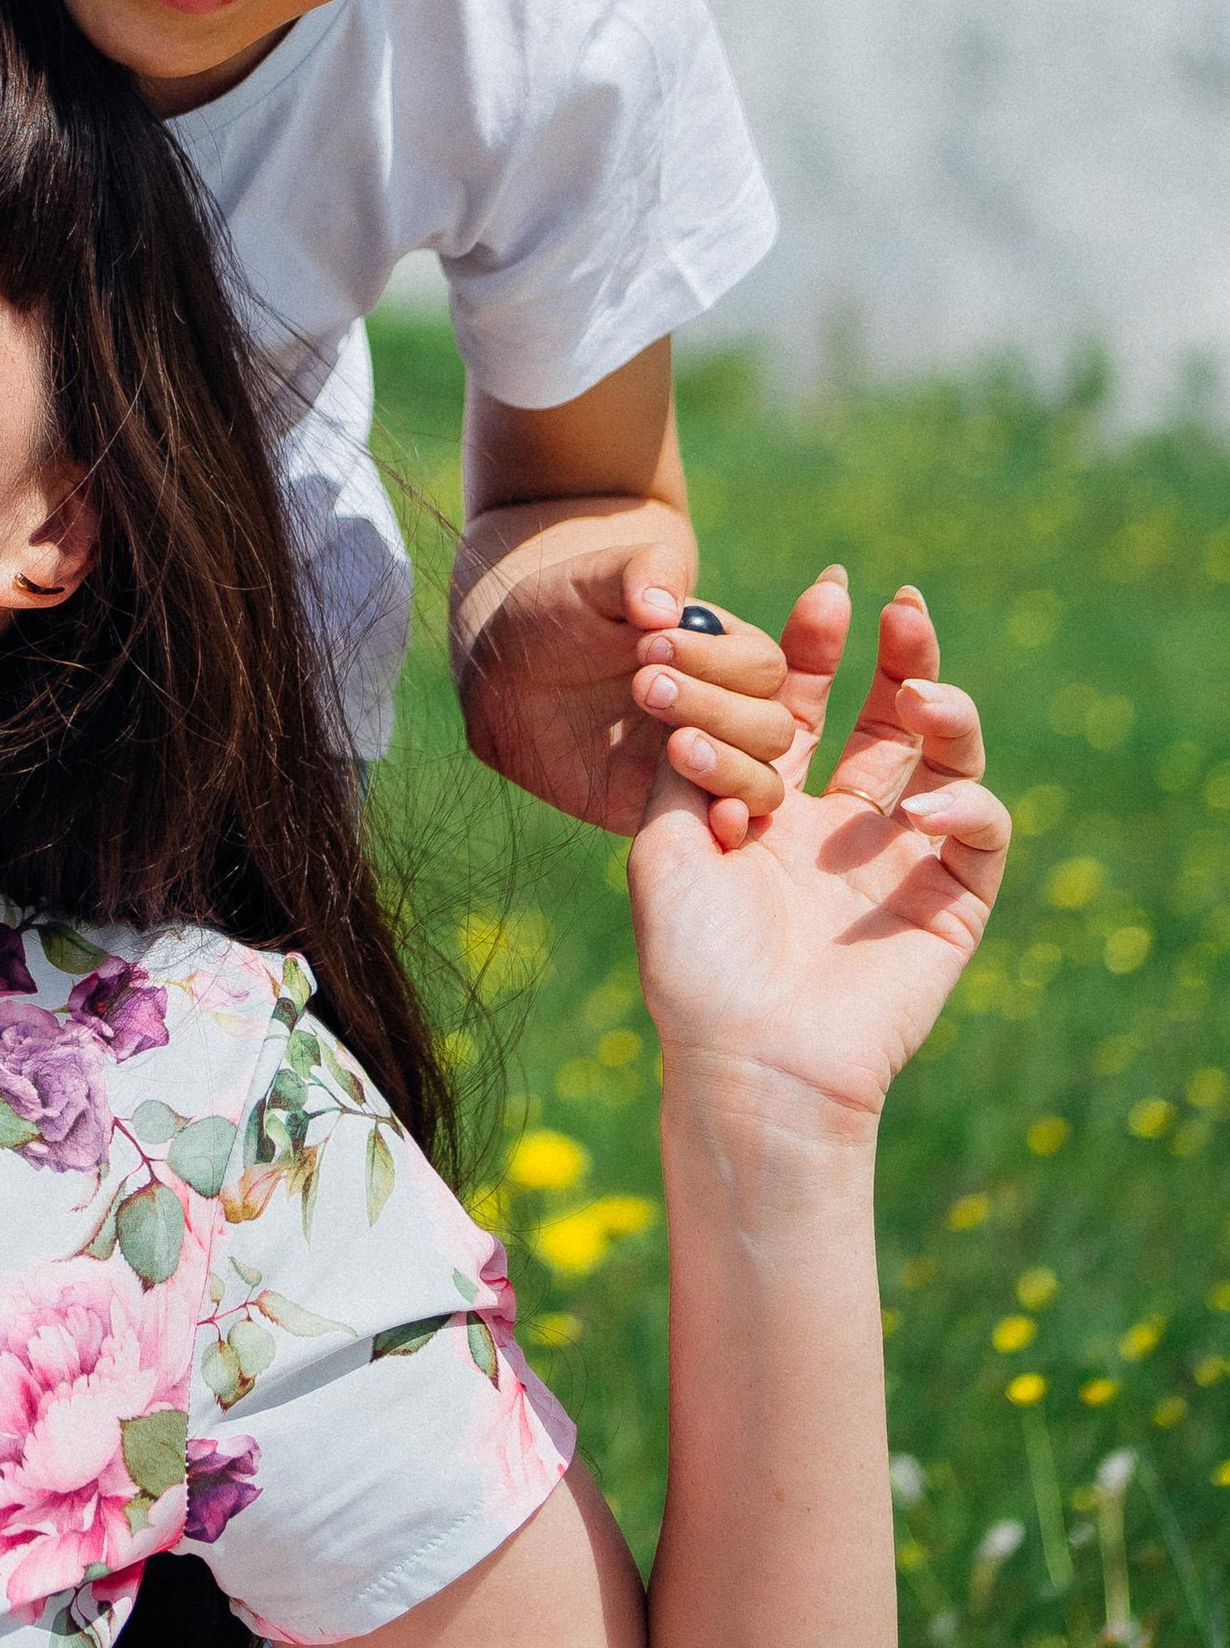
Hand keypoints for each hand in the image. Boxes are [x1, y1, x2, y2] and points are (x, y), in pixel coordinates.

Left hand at [454, 502, 801, 843]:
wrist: (507, 675)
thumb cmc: (561, 614)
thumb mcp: (595, 578)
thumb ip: (641, 572)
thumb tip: (667, 608)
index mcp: (725, 653)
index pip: (761, 666)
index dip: (716, 660)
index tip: (648, 644)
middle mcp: (729, 710)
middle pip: (772, 725)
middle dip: (715, 706)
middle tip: (642, 685)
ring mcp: (706, 763)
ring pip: (761, 780)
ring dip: (726, 763)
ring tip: (672, 744)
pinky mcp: (675, 808)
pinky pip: (723, 829)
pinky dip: (728, 821)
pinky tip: (710, 812)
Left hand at [629, 579, 1007, 1130]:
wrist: (747, 1058)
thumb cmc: (694, 959)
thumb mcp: (665, 840)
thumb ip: (686, 753)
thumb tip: (689, 664)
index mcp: (775, 805)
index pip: (806, 704)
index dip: (818, 646)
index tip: (825, 590)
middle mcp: (841, 825)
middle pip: (888, 717)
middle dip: (900, 654)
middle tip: (900, 606)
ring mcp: (900, 862)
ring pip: (950, 762)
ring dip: (947, 712)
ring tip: (921, 691)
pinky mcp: (951, 906)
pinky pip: (981, 835)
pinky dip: (968, 808)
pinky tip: (921, 813)